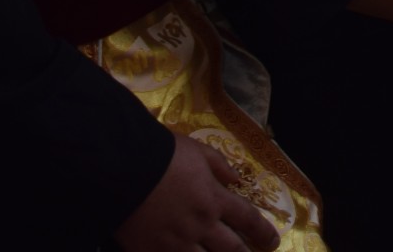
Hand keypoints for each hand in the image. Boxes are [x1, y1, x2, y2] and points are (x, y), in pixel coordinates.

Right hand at [115, 136, 276, 251]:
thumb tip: (236, 179)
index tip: (272, 241)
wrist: (121, 168)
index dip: (263, 232)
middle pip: (231, 248)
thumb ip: (219, 167)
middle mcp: (200, 225)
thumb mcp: (196, 151)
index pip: (247, 220)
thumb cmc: (161, 154)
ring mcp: (175, 243)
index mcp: (214, 199)